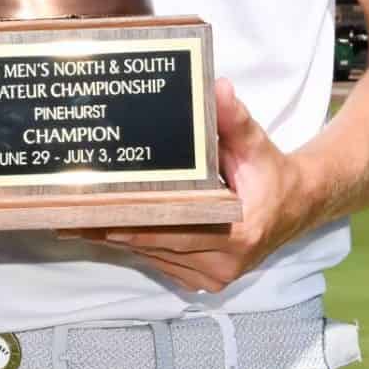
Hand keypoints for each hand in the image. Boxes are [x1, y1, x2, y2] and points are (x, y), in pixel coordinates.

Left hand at [73, 80, 323, 293]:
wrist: (295, 206)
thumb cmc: (269, 174)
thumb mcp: (254, 143)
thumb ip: (234, 118)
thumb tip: (219, 88)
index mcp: (238, 235)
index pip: (176, 232)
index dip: (137, 226)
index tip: (101, 218)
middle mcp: (225, 263)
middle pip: (157, 247)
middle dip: (115, 230)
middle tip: (72, 218)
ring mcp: (215, 276)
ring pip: (156, 259)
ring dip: (121, 240)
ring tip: (78, 224)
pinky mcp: (206, 280)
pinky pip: (164, 264)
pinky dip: (139, 247)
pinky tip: (108, 230)